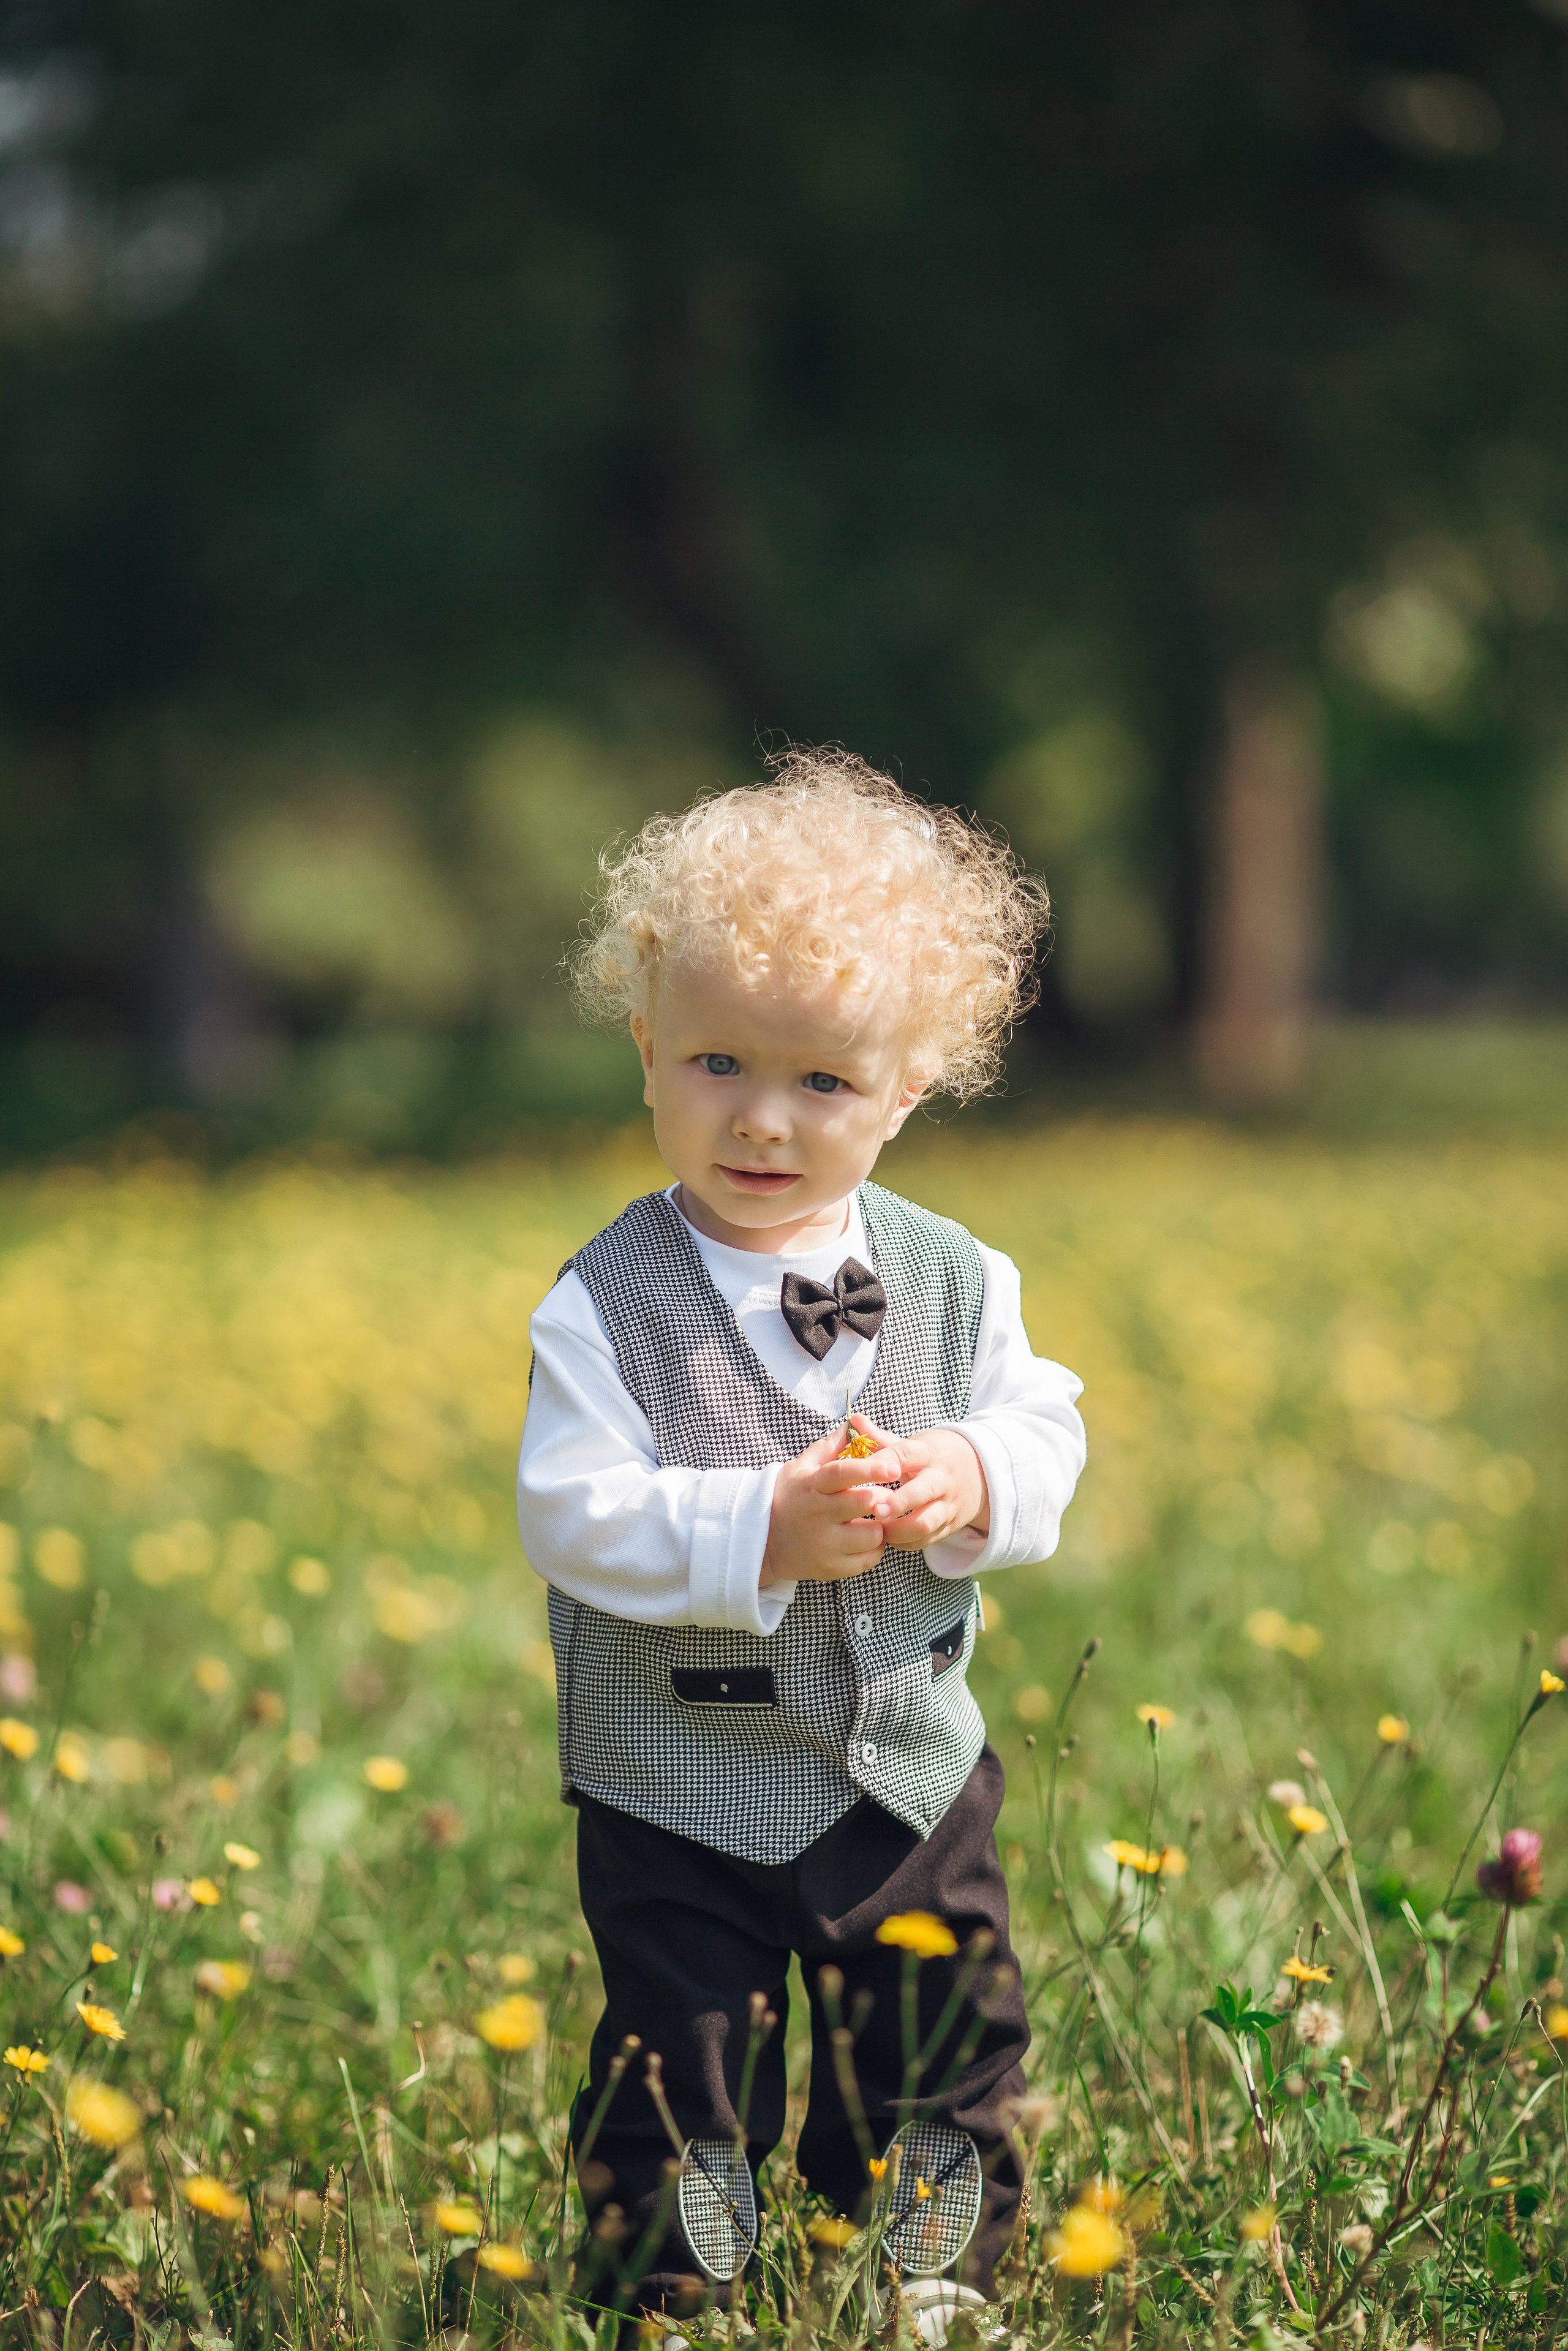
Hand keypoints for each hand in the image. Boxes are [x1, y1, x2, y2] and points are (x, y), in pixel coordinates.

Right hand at [759, 1423, 903, 1588]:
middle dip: (883, 1497)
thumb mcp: (801, 1467)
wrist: (762, 1541)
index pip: (842, 1473)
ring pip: (873, 1534)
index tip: (894, 1467)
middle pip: (863, 1503)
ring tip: (871, 1519)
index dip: (870, 1469)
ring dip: (880, 1525)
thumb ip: (830, 1446)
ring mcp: (825, 1545)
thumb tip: (854, 1423)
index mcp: (813, 1486)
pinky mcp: (831, 1568)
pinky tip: (864, 1539)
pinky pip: (869, 1559)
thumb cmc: (788, 1497)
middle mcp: (818, 1515)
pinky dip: (874, 1548)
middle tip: (884, 1495)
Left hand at [848, 1413, 989, 1551]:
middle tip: (875, 1511)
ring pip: (926, 1522)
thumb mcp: (914, 1444)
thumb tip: (854, 1420)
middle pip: (922, 1492)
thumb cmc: (933, 1457)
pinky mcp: (950, 1525)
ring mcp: (948, 1504)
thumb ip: (881, 1438)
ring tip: (877, 1530)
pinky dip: (906, 1542)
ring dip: (899, 1530)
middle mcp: (941, 1479)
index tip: (860, 1471)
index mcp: (928, 1453)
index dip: (883, 1462)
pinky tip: (888, 1539)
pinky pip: (927, 1539)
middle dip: (898, 1503)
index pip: (905, 1455)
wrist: (979, 1472)